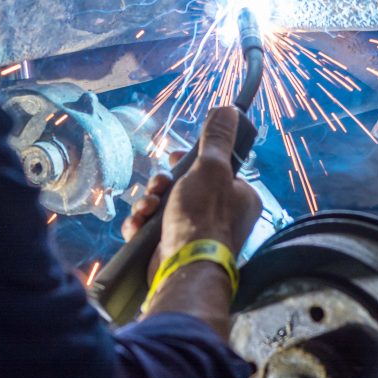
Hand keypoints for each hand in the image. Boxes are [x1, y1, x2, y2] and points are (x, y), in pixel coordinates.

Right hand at [121, 107, 261, 272]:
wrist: (184, 268)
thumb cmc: (203, 217)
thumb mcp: (212, 168)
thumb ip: (217, 138)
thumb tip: (228, 109)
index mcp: (240, 197)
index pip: (214, 168)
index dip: (190, 161)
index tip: (176, 158)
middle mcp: (222, 216)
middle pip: (184, 186)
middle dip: (162, 184)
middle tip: (158, 186)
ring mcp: (195, 235)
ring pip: (164, 206)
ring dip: (148, 202)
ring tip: (147, 208)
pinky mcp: (172, 249)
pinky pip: (152, 228)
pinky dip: (141, 224)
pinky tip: (138, 225)